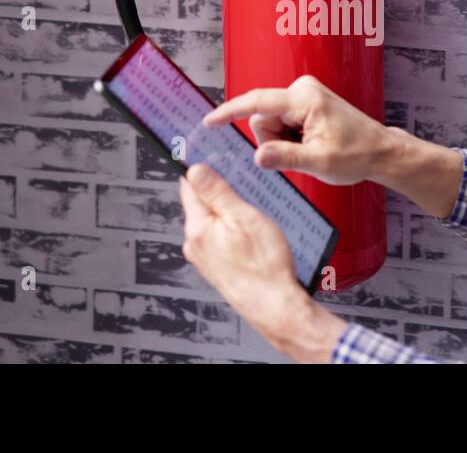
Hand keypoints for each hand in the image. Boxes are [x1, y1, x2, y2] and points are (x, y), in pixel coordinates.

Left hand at [178, 163, 347, 361]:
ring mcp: (205, 259)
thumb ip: (217, 193)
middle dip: (219, 193)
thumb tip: (194, 171)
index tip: (209, 158)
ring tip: (254, 215)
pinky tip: (253, 237)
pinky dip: (234, 232)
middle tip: (243, 187)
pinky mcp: (219, 269)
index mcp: (197, 228)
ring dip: (229, 214)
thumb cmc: (266, 267)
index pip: (189, 187)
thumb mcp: (244, 218)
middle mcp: (195, 245)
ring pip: (213, 223)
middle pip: (201, 205)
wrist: (277, 308)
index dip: (200, 169)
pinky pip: (221, 240)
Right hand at [202, 74, 390, 185]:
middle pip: (262, 117)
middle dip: (272, 140)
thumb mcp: (319, 162)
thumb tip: (258, 155)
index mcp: (305, 99)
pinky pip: (282, 122)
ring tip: (309, 149)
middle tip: (300, 154)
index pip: (257, 102)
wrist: (380, 151)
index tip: (209, 121)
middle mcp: (302, 90)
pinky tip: (309, 144)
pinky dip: (289, 138)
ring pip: (270, 122)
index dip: (230, 112)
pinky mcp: (305, 102)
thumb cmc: (357, 154)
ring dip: (282, 141)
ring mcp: (304, 95)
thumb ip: (285, 157)